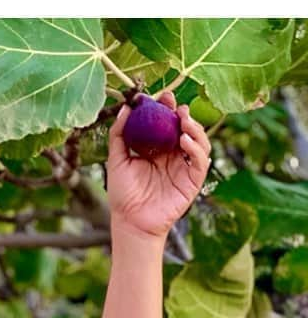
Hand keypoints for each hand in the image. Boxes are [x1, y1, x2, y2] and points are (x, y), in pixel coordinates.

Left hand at [106, 91, 211, 239]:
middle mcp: (173, 155)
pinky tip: (185, 140)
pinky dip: (197, 149)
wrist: (130, 220)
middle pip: (184, 129)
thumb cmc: (122, 193)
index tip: (162, 96)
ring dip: (194, 128)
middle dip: (182, 113)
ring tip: (183, 120)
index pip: (165, 123)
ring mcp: (184, 167)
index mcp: (156, 148)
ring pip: (198, 141)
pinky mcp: (192, 181)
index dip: (166, 109)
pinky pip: (200, 162)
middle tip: (175, 104)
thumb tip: (125, 108)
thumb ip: (119, 135)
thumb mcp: (116, 160)